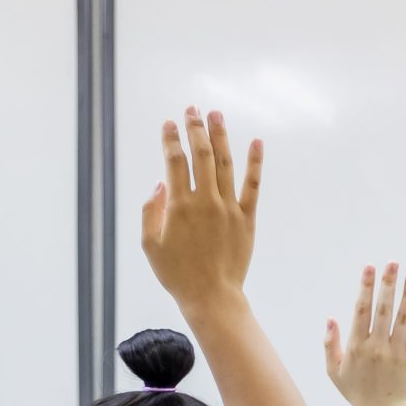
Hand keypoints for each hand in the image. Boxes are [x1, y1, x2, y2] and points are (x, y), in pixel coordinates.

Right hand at [141, 108, 260, 311]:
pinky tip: (255, 142)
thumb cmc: (176, 274)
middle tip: (192, 110)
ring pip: (225, 163)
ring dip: (221, 137)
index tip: (168, 123)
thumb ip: (150, 212)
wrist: (211, 295)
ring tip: (217, 115)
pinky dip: (255, 162)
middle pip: (201, 156)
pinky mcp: (246, 218)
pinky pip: (252, 185)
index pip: (174, 162)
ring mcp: (228, 208)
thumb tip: (160, 184)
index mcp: (178, 207)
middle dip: (195, 129)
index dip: (171, 140)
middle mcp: (205, 201)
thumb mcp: (149, 246)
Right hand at [325, 262, 405, 405]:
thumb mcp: (333, 371)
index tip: (369, 268)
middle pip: (383, 309)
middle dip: (387, 284)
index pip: (361, 310)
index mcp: (356, 346)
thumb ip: (330, 344)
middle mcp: (376, 347)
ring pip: (403, 319)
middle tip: (392, 263)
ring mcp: (397, 353)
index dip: (365, 288)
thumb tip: (331, 318)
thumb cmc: (355, 391)